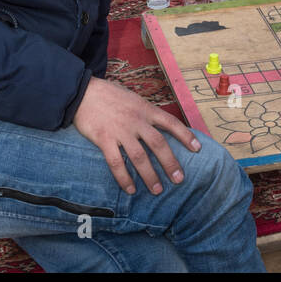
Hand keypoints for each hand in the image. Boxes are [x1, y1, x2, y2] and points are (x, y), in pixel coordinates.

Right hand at [73, 76, 201, 194]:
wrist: (83, 92)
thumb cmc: (109, 95)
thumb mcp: (133, 98)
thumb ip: (145, 112)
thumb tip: (159, 125)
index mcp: (145, 109)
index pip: (171, 123)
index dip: (185, 136)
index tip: (197, 149)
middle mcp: (136, 120)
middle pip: (158, 144)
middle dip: (170, 163)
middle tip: (179, 179)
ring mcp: (120, 130)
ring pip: (139, 157)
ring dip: (149, 175)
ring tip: (157, 190)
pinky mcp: (104, 139)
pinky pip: (116, 163)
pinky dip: (124, 178)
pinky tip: (130, 189)